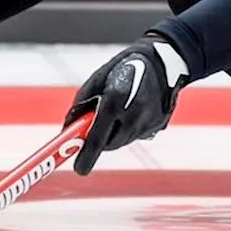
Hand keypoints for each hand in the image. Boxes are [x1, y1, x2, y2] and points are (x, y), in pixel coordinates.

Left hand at [65, 34, 190, 175]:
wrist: (162, 61)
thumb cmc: (122, 68)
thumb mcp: (96, 81)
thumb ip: (80, 106)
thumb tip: (68, 132)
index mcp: (115, 100)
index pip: (98, 138)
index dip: (87, 156)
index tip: (79, 169)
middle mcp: (134, 114)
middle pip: (110, 144)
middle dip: (100, 141)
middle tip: (95, 129)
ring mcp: (149, 121)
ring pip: (123, 141)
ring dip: (115, 134)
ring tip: (118, 111)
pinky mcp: (159, 124)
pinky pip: (136, 135)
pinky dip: (129, 128)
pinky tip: (133, 110)